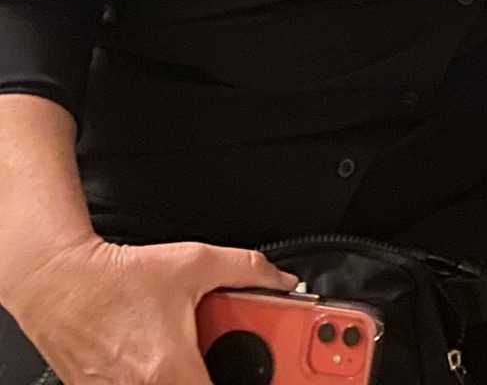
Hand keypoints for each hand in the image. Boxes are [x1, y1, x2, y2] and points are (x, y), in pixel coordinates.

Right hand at [1, 233, 295, 384]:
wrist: (58, 280)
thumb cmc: (115, 277)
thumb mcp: (195, 262)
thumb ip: (247, 269)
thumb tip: (280, 279)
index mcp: (169, 367)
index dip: (245, 382)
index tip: (260, 376)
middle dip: (214, 369)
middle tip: (223, 353)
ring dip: (182, 372)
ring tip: (184, 350)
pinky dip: (154, 374)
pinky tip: (155, 351)